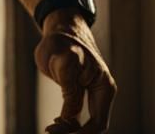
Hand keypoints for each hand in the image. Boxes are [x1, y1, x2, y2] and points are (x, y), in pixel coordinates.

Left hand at [34, 9, 115, 132]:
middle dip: (74, 133)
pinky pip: (77, 117)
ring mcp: (93, 94)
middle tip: (50, 132)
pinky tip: (55, 123)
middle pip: (93, 127)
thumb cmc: (62, 42)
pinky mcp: (81, 94)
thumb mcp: (64, 62)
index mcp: (104, 86)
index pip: (98, 123)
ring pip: (84, 125)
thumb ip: (70, 89)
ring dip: (68, 130)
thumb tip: (70, 119)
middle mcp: (102, 93)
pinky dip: (67, 124)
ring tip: (50, 128)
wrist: (59, 30)